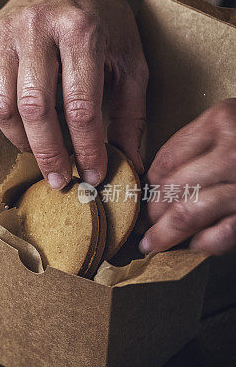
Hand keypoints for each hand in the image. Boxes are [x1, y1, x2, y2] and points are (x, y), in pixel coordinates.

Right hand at [0, 0, 147, 186]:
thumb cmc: (104, 18)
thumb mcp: (130, 59)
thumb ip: (132, 113)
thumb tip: (130, 164)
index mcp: (80, 30)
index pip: (80, 107)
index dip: (87, 149)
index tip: (93, 175)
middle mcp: (36, 27)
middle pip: (33, 109)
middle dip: (47, 154)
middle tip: (59, 181)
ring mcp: (3, 32)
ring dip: (21, 140)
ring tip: (41, 149)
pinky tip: (20, 120)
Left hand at [140, 99, 235, 254]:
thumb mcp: (231, 123)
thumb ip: (197, 143)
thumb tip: (156, 180)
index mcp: (222, 121)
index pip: (166, 158)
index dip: (147, 183)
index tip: (139, 196)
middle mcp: (234, 151)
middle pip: (171, 188)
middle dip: (151, 212)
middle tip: (143, 223)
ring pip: (188, 214)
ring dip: (165, 234)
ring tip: (154, 243)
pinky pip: (220, 235)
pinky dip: (203, 244)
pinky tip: (196, 244)